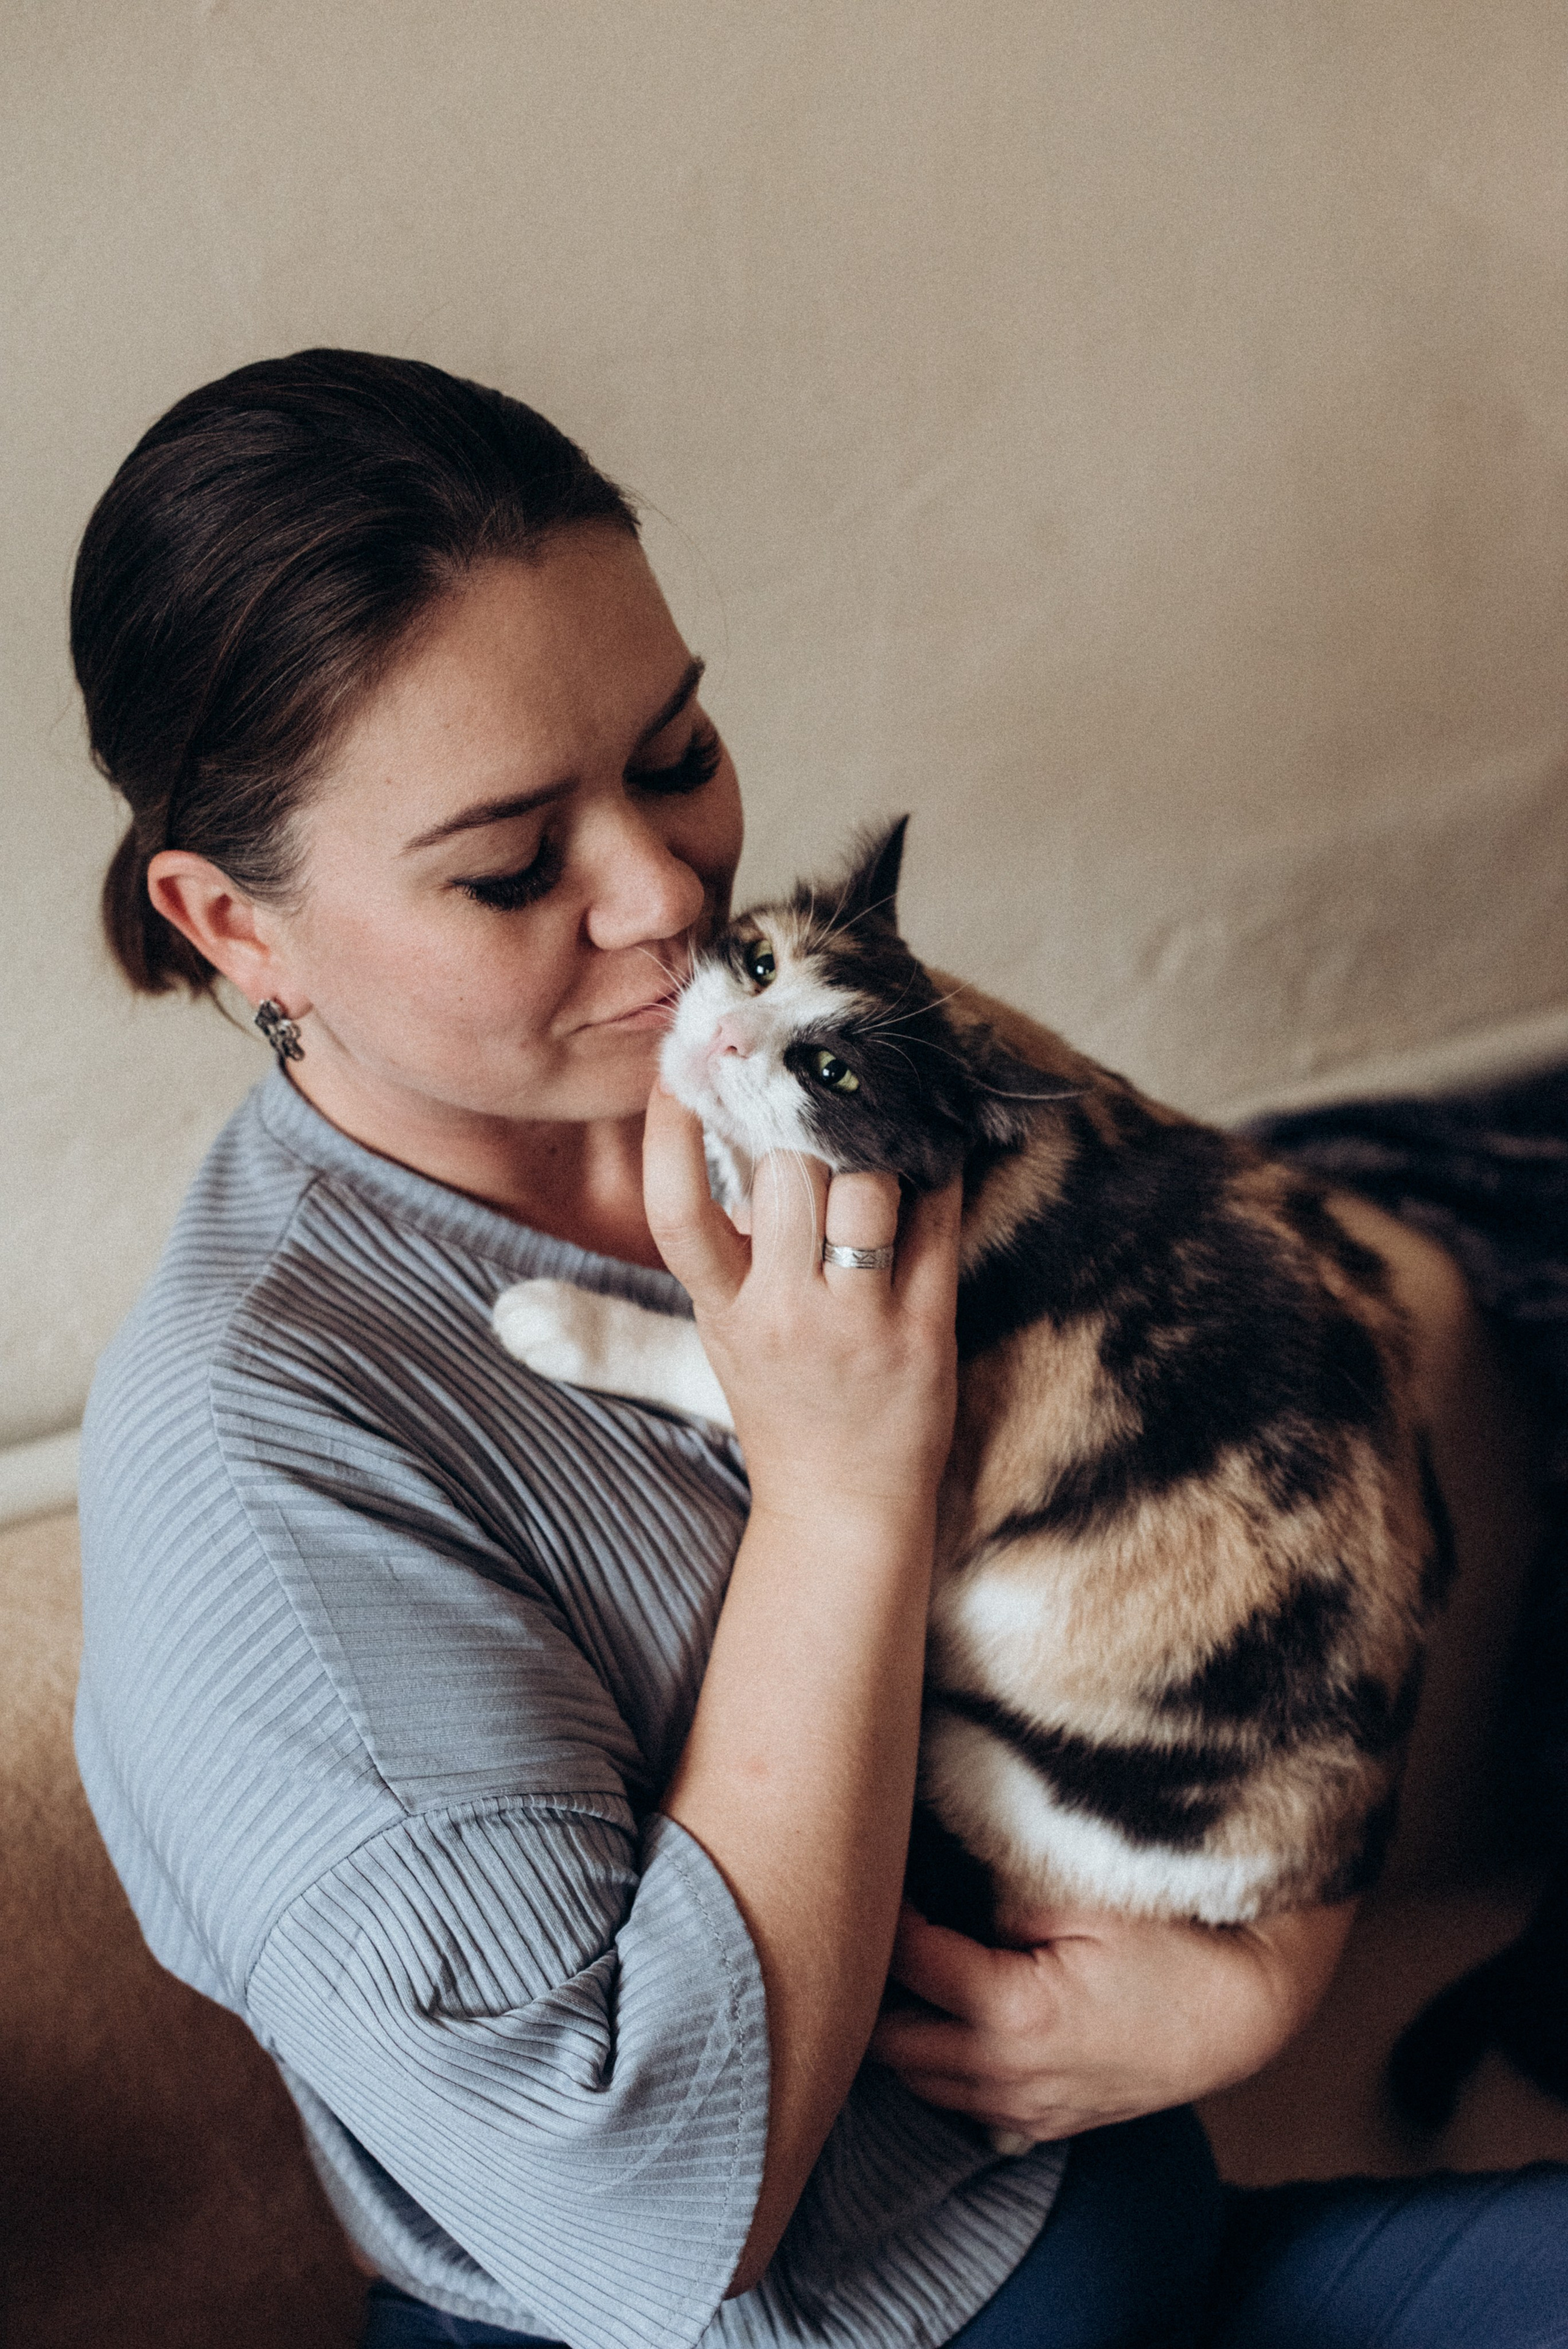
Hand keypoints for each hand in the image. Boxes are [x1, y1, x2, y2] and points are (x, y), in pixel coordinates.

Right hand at [643, 1084, 959, 1531]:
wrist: (842, 1509)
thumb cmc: (784, 1409)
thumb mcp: (729, 1334)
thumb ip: (729, 1253)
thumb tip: (739, 1141)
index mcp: (724, 1311)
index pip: (675, 1215)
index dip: (668, 1136)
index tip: (677, 1075)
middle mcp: (785, 1313)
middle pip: (787, 1176)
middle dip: (801, 1127)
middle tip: (814, 1094)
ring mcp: (859, 1322)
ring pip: (867, 1185)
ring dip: (874, 1149)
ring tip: (877, 1136)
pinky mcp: (925, 1328)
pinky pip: (938, 1221)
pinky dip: (939, 1176)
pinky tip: (936, 1152)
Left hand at [870, 1898, 1355, 2139]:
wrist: (1240, 2018)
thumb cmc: (1172, 1947)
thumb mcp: (1087, 1901)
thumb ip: (1002, 1898)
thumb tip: (940, 1891)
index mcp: (1013, 2012)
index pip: (908, 1962)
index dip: (883, 1913)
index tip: (882, 1871)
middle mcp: (1007, 2074)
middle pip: (888, 2040)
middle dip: (868, 1984)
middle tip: (874, 1925)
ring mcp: (1024, 2109)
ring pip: (917, 2080)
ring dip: (896, 2027)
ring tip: (899, 1966)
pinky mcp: (1043, 2122)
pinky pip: (959, 2104)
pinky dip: (934, 2063)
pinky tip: (942, 2016)